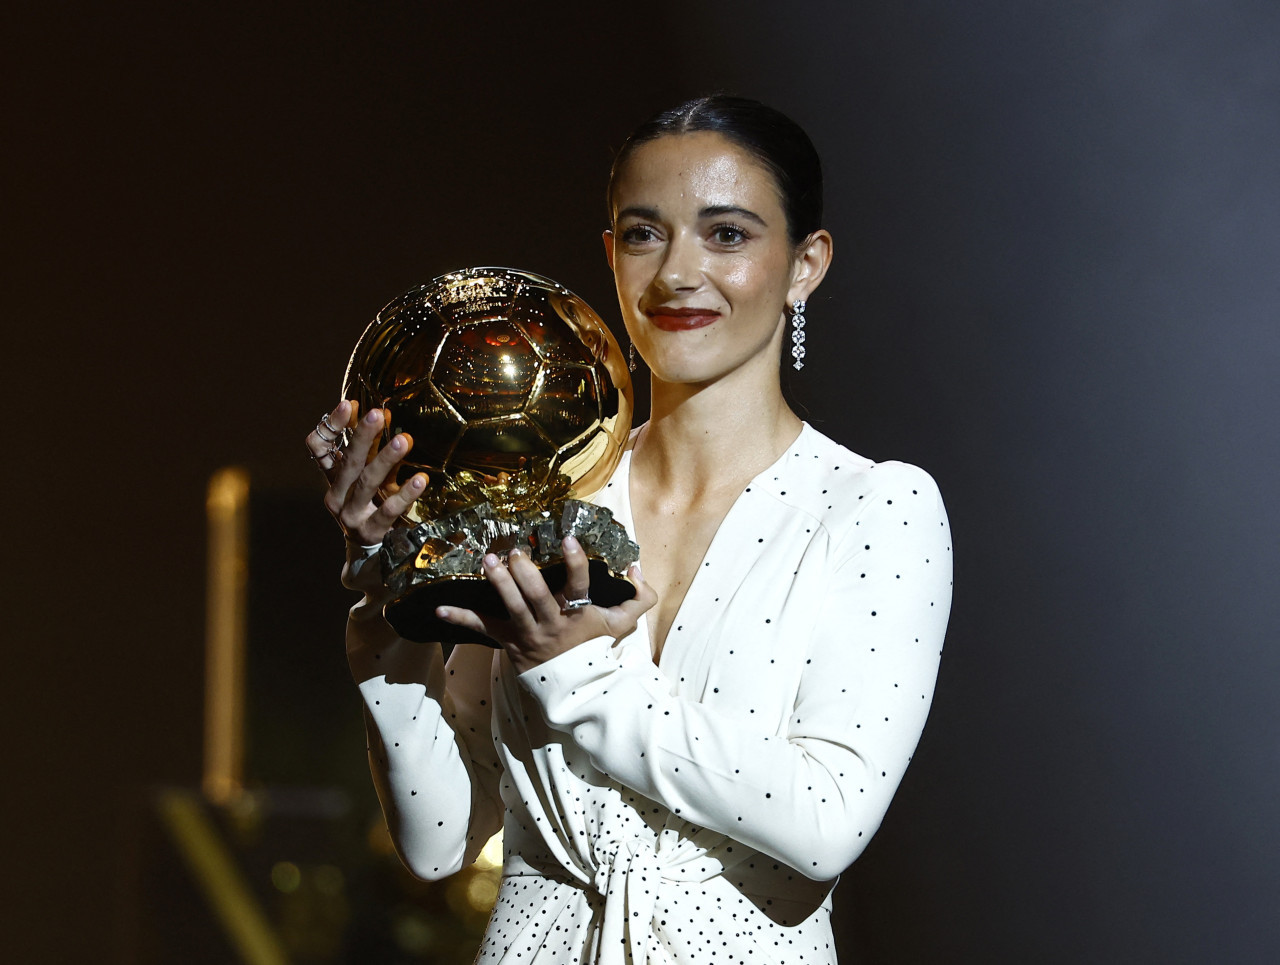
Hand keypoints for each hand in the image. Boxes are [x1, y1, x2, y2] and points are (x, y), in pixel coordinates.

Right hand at [305, 400, 426, 544]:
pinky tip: (420, 479)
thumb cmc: (369, 504)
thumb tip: (383, 413)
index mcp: (330, 478)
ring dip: (386, 460)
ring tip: (404, 440)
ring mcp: (351, 515)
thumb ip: (371, 449)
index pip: (318, 447)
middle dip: (363, 436)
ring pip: (367, 483)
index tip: (350, 404)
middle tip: (377, 413)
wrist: (370, 552)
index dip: (332, 426)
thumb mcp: (365, 476)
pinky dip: (405, 494)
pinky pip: (389, 510)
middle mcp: (336, 496)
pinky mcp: (371, 531)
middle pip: (347, 462)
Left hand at [437, 536, 656, 673]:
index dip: (575, 562)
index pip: (580, 584)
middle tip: (513, 552)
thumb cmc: (596, 650)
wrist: (578, 689)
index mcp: (579, 614)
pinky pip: (482, 629)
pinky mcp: (509, 643)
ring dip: (498, 583)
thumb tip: (637, 568)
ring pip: (512, 607)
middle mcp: (552, 623)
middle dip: (524, 573)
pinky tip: (439, 609)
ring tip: (488, 560)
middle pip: (537, 596)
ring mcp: (528, 634)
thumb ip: (639, 597)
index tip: (568, 539)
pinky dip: (460, 620)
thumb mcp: (623, 625)